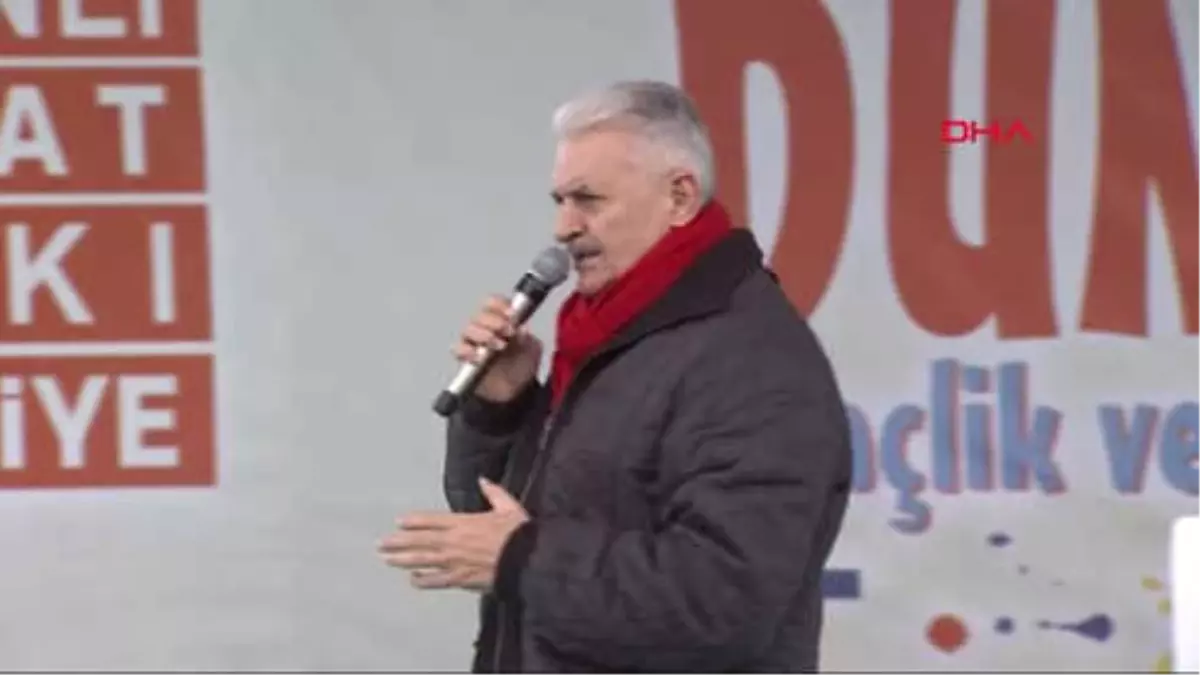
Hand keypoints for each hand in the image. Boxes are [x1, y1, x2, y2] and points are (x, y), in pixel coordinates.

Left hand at [378, 478, 529, 591]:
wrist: (527, 560)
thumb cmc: (519, 534)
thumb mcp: (508, 507)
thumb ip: (494, 493)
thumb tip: (483, 479)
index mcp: (463, 522)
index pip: (432, 520)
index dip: (414, 521)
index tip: (399, 522)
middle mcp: (454, 541)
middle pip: (420, 540)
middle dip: (399, 542)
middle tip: (381, 544)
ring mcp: (454, 562)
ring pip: (423, 560)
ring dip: (403, 559)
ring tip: (387, 559)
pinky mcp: (461, 579)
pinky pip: (437, 580)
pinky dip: (423, 580)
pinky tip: (412, 580)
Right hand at [453, 295, 542, 402]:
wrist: (517, 390)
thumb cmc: (522, 364)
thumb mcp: (532, 350)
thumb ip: (526, 338)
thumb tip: (521, 329)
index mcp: (500, 319)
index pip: (493, 302)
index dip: (500, 305)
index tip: (511, 315)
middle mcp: (484, 327)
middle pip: (480, 314)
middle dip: (495, 321)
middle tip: (508, 332)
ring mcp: (473, 342)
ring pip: (469, 329)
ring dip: (484, 335)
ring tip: (500, 346)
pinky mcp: (465, 358)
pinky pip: (458, 349)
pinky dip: (467, 351)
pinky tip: (479, 357)